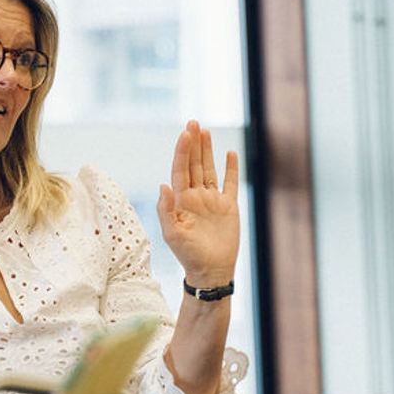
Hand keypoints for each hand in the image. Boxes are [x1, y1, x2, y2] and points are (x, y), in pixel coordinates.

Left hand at [156, 120, 239, 287]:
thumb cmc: (188, 255)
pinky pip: (229, 183)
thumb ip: (166, 210)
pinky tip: (229, 153)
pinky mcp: (228, 206)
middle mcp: (195, 196)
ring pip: (209, 169)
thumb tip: (163, 185)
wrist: (211, 270)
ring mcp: (212, 200)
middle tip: (193, 122)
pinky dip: (230, 168)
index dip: (182, 151)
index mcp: (181, 200)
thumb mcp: (172, 234)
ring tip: (205, 131)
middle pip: (193, 164)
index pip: (180, 169)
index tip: (185, 133)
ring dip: (207, 150)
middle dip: (193, 143)